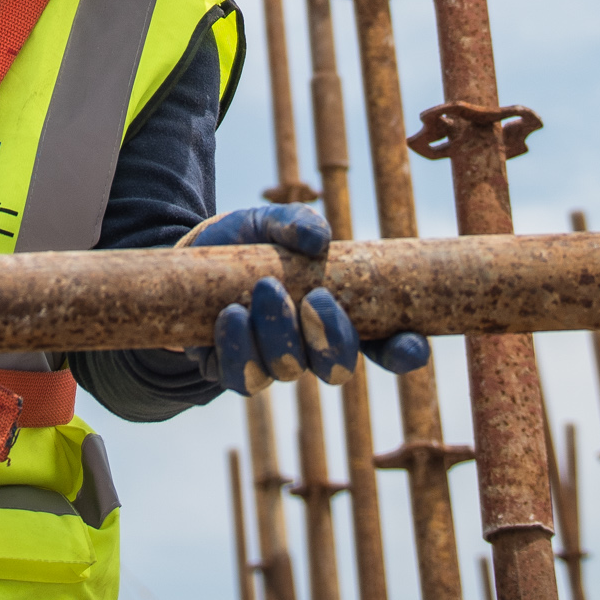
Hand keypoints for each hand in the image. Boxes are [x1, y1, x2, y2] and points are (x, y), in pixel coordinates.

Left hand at [181, 202, 431, 392]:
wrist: (186, 262)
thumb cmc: (244, 243)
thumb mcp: (271, 221)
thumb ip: (297, 221)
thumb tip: (318, 238)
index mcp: (337, 316)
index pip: (382, 347)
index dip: (403, 354)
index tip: (413, 345)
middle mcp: (310, 348)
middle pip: (336, 368)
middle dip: (331, 338)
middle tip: (315, 298)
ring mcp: (272, 363)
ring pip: (289, 370)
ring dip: (279, 332)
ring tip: (264, 288)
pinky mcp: (232, 370)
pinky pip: (243, 378)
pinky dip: (240, 346)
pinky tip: (231, 315)